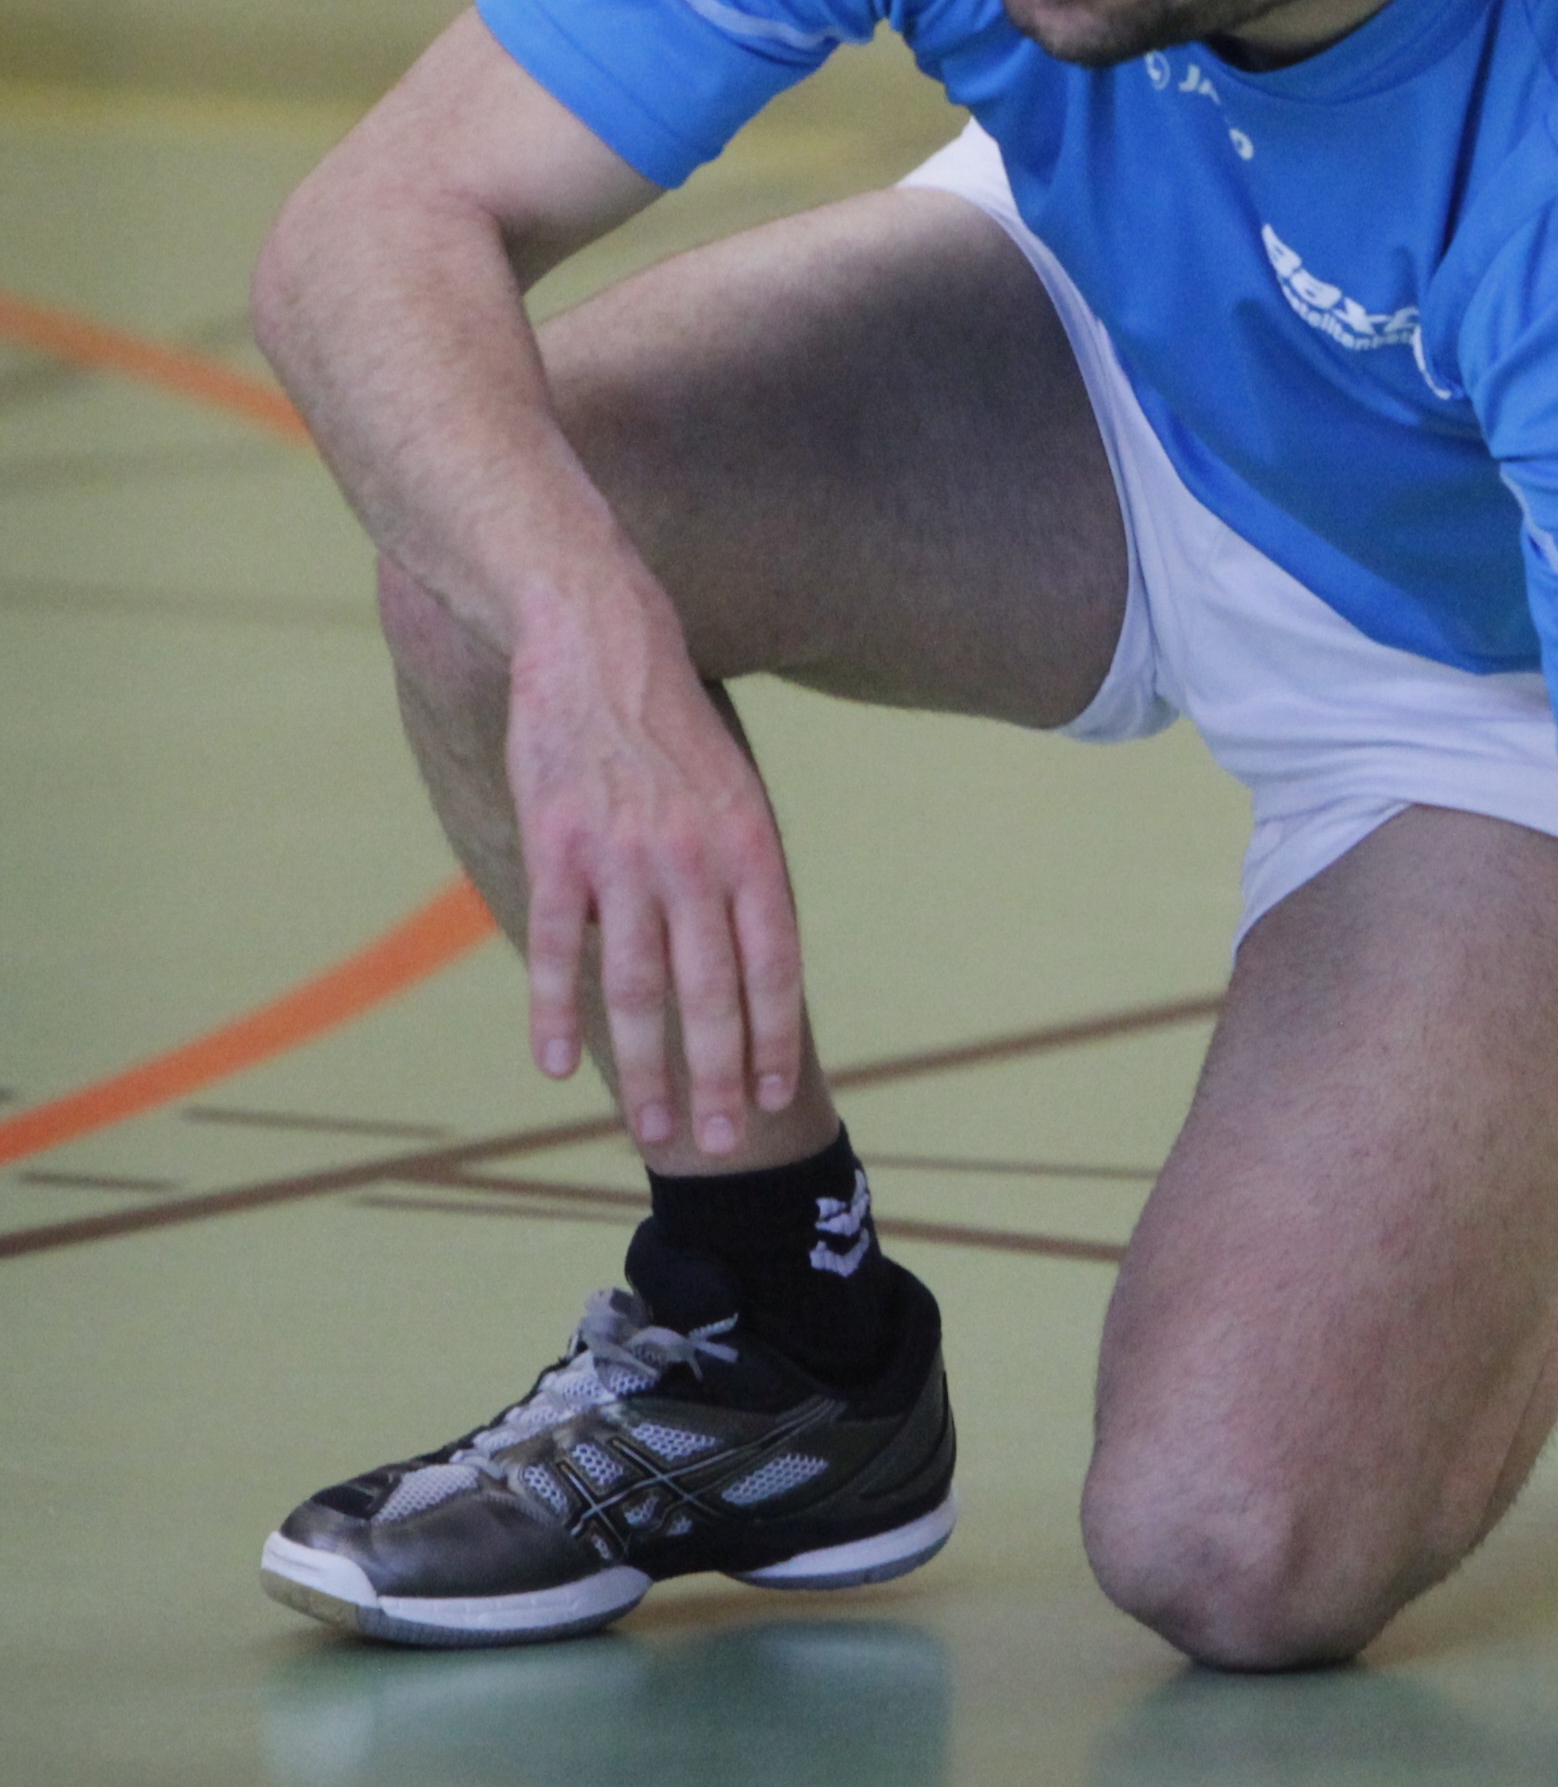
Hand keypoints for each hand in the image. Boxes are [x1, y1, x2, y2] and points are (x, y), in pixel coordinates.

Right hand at [504, 588, 800, 1155]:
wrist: (598, 642)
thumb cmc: (672, 729)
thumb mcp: (735, 794)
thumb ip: (744, 879)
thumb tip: (756, 970)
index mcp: (750, 846)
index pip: (773, 964)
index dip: (774, 1036)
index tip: (775, 1097)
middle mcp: (694, 857)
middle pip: (710, 992)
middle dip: (719, 1077)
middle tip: (723, 1144)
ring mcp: (623, 855)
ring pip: (637, 984)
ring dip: (645, 1068)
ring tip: (650, 1127)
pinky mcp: (556, 846)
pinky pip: (557, 947)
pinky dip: (555, 1011)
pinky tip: (555, 1066)